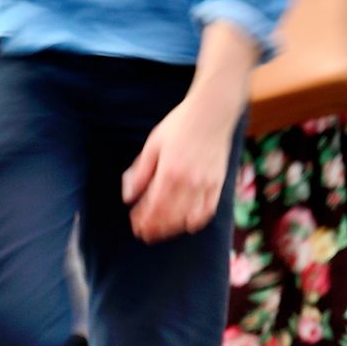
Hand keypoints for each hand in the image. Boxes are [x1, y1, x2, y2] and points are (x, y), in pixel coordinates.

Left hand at [121, 88, 238, 245]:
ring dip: (171, 228)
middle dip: (154, 228)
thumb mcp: (153, 144)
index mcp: (169, 172)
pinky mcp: (218, 183)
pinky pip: (207, 210)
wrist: (212, 111)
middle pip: (168, 216)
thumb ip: (141, 172)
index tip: (135, 225)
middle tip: (144, 234)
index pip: (153, 206)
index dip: (143, 219)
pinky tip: (186, 225)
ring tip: (160, 232)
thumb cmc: (179, 124)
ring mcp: (205, 184)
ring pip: (186, 217)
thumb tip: (129, 197)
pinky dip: (196, 221)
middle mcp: (188, 182)